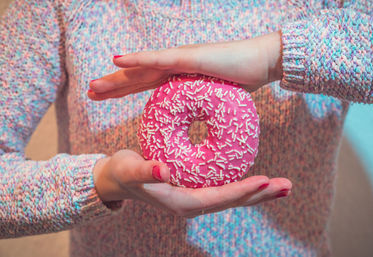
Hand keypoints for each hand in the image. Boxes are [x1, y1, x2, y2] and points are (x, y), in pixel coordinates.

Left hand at [87, 32, 282, 100]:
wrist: (263, 62)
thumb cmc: (243, 81)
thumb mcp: (216, 99)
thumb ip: (202, 106)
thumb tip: (199, 120)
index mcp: (179, 78)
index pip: (146, 85)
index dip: (126, 90)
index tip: (107, 98)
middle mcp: (175, 67)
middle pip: (138, 77)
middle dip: (114, 87)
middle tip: (91, 93)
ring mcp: (181, 60)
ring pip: (142, 69)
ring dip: (118, 78)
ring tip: (94, 87)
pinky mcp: (190, 57)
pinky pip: (160, 59)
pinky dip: (138, 60)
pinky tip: (118, 61)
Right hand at [93, 149, 291, 217]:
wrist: (117, 179)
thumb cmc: (122, 174)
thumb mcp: (129, 170)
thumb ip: (145, 172)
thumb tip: (162, 170)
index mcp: (181, 202)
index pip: (217, 198)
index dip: (240, 190)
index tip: (264, 180)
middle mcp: (193, 204)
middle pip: (233, 201)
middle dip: (260, 194)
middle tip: (287, 186)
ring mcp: (196, 198)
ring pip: (233, 197)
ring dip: (258, 192)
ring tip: (282, 186)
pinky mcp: (197, 189)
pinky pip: (225, 188)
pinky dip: (244, 185)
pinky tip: (259, 181)